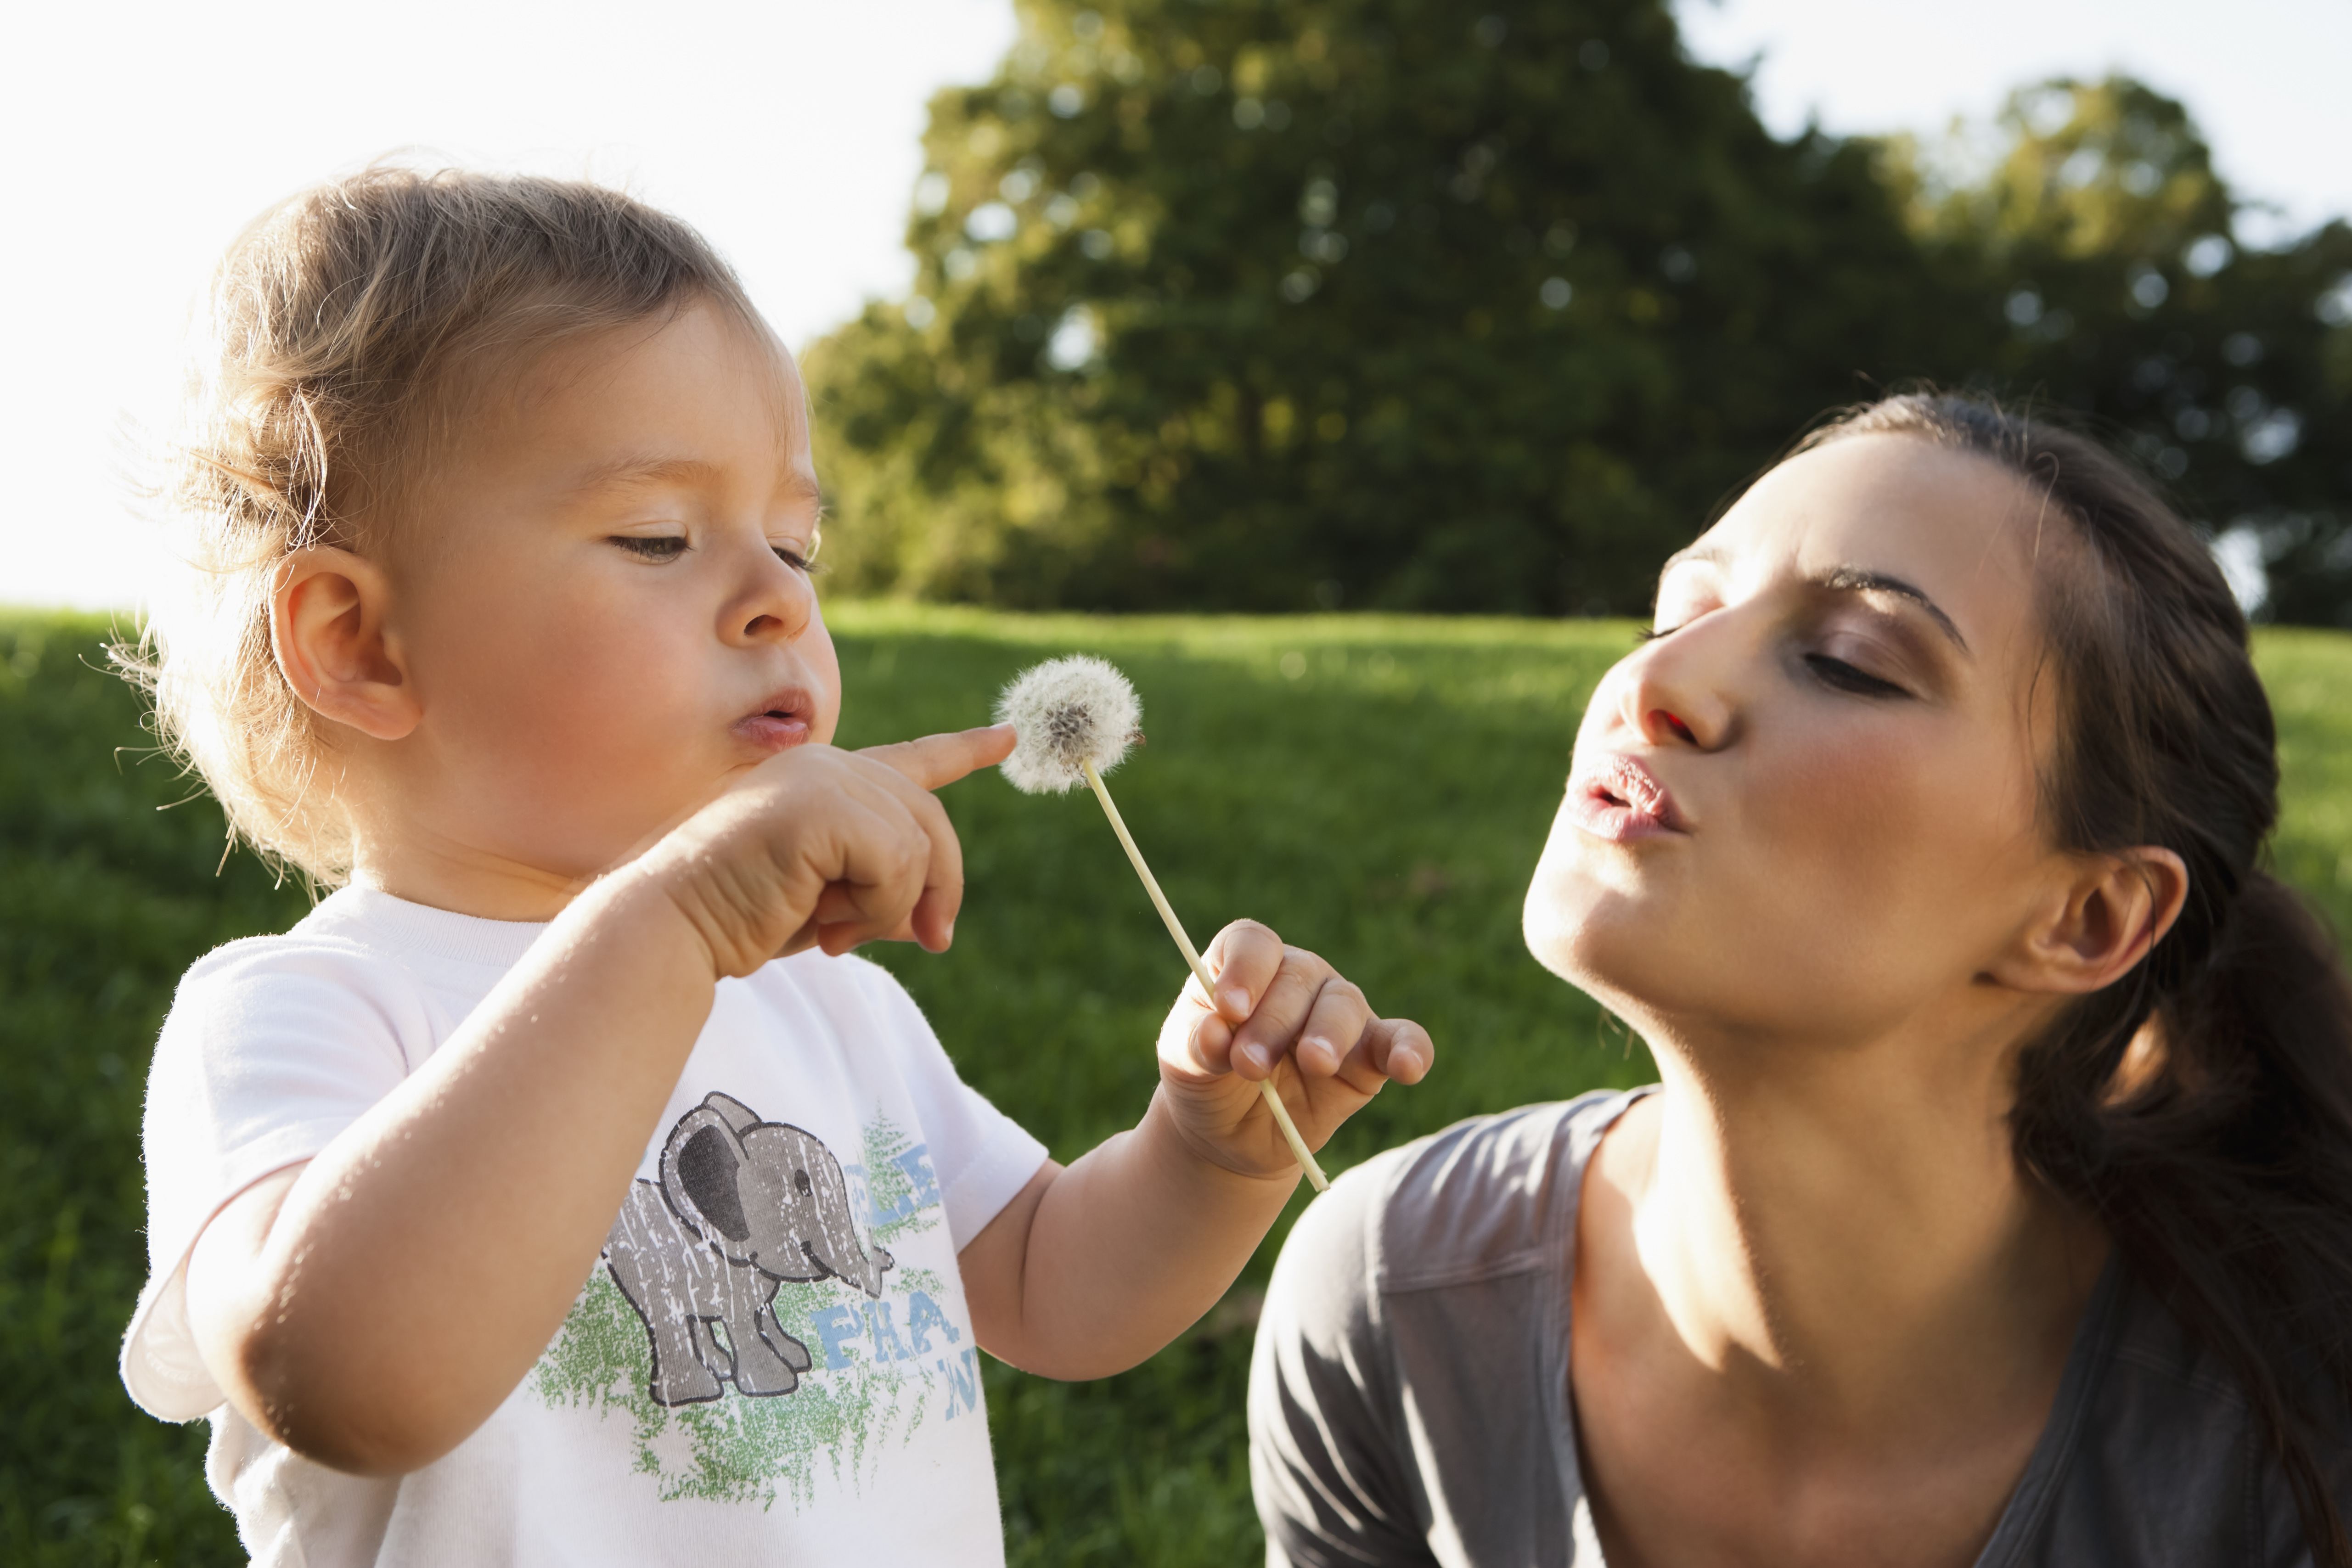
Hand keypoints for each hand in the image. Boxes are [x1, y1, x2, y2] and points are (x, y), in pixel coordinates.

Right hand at [637, 725, 1014, 978]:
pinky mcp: (822, 805)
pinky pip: (899, 863)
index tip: (1007, 737)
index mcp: (823, 779)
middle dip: (940, 887)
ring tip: (838, 934)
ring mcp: (823, 777)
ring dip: (893, 908)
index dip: (963, 750)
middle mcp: (827, 763)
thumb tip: (935, 923)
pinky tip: (831, 926)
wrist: (674, 926)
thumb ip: (884, 894)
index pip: (911, 759)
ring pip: (918, 846)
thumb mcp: (830, 905)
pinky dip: (879, 908)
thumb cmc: (740, 919)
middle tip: (931, 941)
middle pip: (929, 819)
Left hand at [1154, 920, 1432, 1179]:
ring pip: (1344, 1003)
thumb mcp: (1184, 1066)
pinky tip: (1408, 1067)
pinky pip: (1400, 1041)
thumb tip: (1213, 1032)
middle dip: (1273, 1021)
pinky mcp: (1369, 1056)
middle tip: (1248, 1065)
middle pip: (1297, 977)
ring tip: (1313, 1063)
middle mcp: (1296, 978)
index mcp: (1246, 966)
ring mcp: (1337, 1014)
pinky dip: (1409, 1049)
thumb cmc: (1206, 1082)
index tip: (1229, 1008)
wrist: (1230, 1136)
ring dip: (1328, 1033)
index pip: (1253, 944)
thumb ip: (1197, 1047)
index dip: (1245, 969)